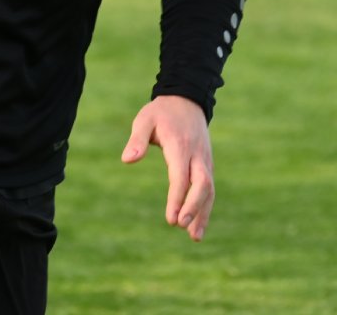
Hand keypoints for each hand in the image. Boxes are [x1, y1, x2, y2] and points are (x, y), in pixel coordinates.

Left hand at [121, 94, 213, 240]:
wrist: (188, 99)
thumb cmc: (161, 112)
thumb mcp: (145, 119)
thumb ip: (137, 139)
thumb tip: (127, 160)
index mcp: (180, 145)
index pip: (181, 175)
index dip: (177, 197)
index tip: (171, 218)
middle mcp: (197, 154)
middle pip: (202, 184)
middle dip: (193, 207)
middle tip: (181, 226)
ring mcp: (205, 160)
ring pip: (209, 189)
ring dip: (203, 213)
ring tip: (194, 237)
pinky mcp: (207, 165)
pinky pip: (209, 189)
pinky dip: (205, 208)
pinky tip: (197, 227)